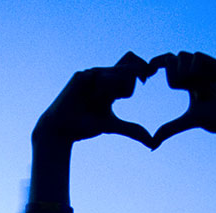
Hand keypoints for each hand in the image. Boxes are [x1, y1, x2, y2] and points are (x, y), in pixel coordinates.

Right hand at [32, 52, 155, 148]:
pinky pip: (103, 77)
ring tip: (99, 101)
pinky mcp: (82, 75)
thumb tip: (153, 143)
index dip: (143, 70)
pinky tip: (94, 98)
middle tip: (123, 95)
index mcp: (111, 85)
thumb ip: (132, 130)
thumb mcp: (113, 126)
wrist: (61, 129)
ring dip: (114, 89)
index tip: (149, 77)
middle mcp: (102, 76)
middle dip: (132, 79)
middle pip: (129, 66)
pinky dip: (104, 89)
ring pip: (118, 73)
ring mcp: (91, 74)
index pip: (132, 69)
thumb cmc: (84, 127)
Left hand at [150, 51, 215, 158]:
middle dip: (170, 73)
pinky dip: (193, 68)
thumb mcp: (189, 121)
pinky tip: (199, 83)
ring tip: (191, 87)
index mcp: (189, 81)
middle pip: (172, 58)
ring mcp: (209, 68)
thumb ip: (170, 129)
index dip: (155, 65)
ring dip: (181, 72)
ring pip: (182, 55)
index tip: (146, 78)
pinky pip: (197, 56)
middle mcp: (198, 72)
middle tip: (179, 88)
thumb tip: (151, 144)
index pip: (168, 64)